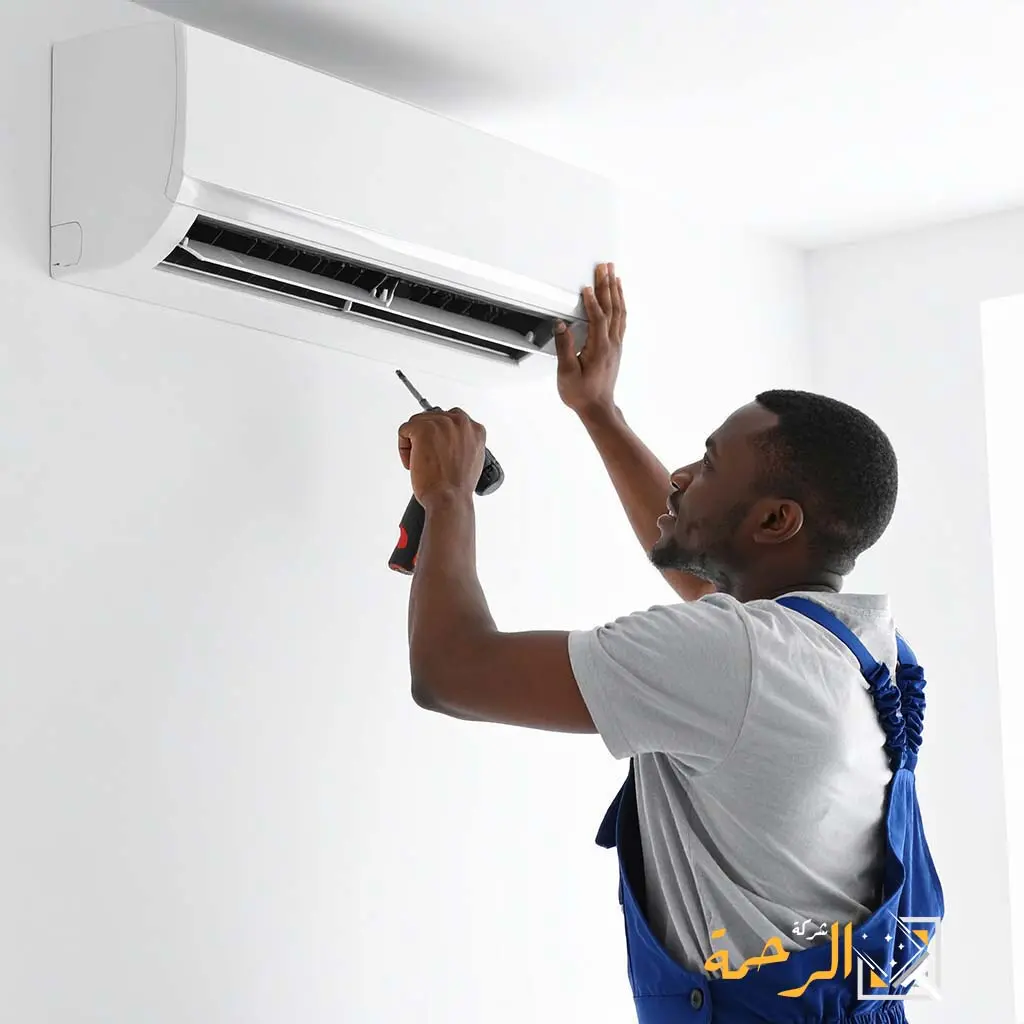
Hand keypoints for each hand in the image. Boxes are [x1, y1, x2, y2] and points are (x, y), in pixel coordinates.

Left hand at [398, 407, 485, 506]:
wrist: (450, 499)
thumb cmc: (457, 488)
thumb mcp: (472, 460)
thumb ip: (464, 445)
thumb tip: (450, 441)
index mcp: (475, 429)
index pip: (451, 421)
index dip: (441, 437)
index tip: (438, 449)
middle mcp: (460, 422)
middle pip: (433, 419)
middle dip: (427, 439)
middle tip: (429, 459)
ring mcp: (442, 423)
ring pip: (417, 423)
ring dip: (415, 444)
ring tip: (423, 463)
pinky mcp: (423, 428)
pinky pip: (404, 430)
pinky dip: (404, 448)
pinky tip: (413, 463)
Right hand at [554, 262, 625, 417]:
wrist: (598, 408)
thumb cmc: (582, 393)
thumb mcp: (567, 372)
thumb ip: (564, 347)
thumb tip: (561, 326)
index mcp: (599, 348)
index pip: (598, 317)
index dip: (592, 300)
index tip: (587, 286)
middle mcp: (611, 344)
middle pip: (612, 308)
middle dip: (607, 285)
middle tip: (605, 267)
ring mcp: (616, 345)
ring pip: (619, 312)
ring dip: (616, 292)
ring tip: (614, 275)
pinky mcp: (615, 348)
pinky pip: (621, 320)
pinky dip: (620, 305)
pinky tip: (618, 299)